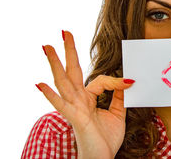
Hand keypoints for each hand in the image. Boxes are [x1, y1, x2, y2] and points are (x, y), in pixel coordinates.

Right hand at [36, 31, 133, 158]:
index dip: (117, 81)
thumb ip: (118, 97)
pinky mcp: (74, 118)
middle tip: (64, 32)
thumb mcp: (117, 113)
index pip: (101, 80)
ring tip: (48, 47)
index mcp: (88, 98)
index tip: (131, 81)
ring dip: (55, 64)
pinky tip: (39, 84)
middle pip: (72, 71)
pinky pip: (61, 105)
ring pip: (63, 82)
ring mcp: (74, 108)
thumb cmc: (106, 139)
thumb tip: (126, 81)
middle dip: (69, 51)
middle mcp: (79, 100)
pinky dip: (50, 95)